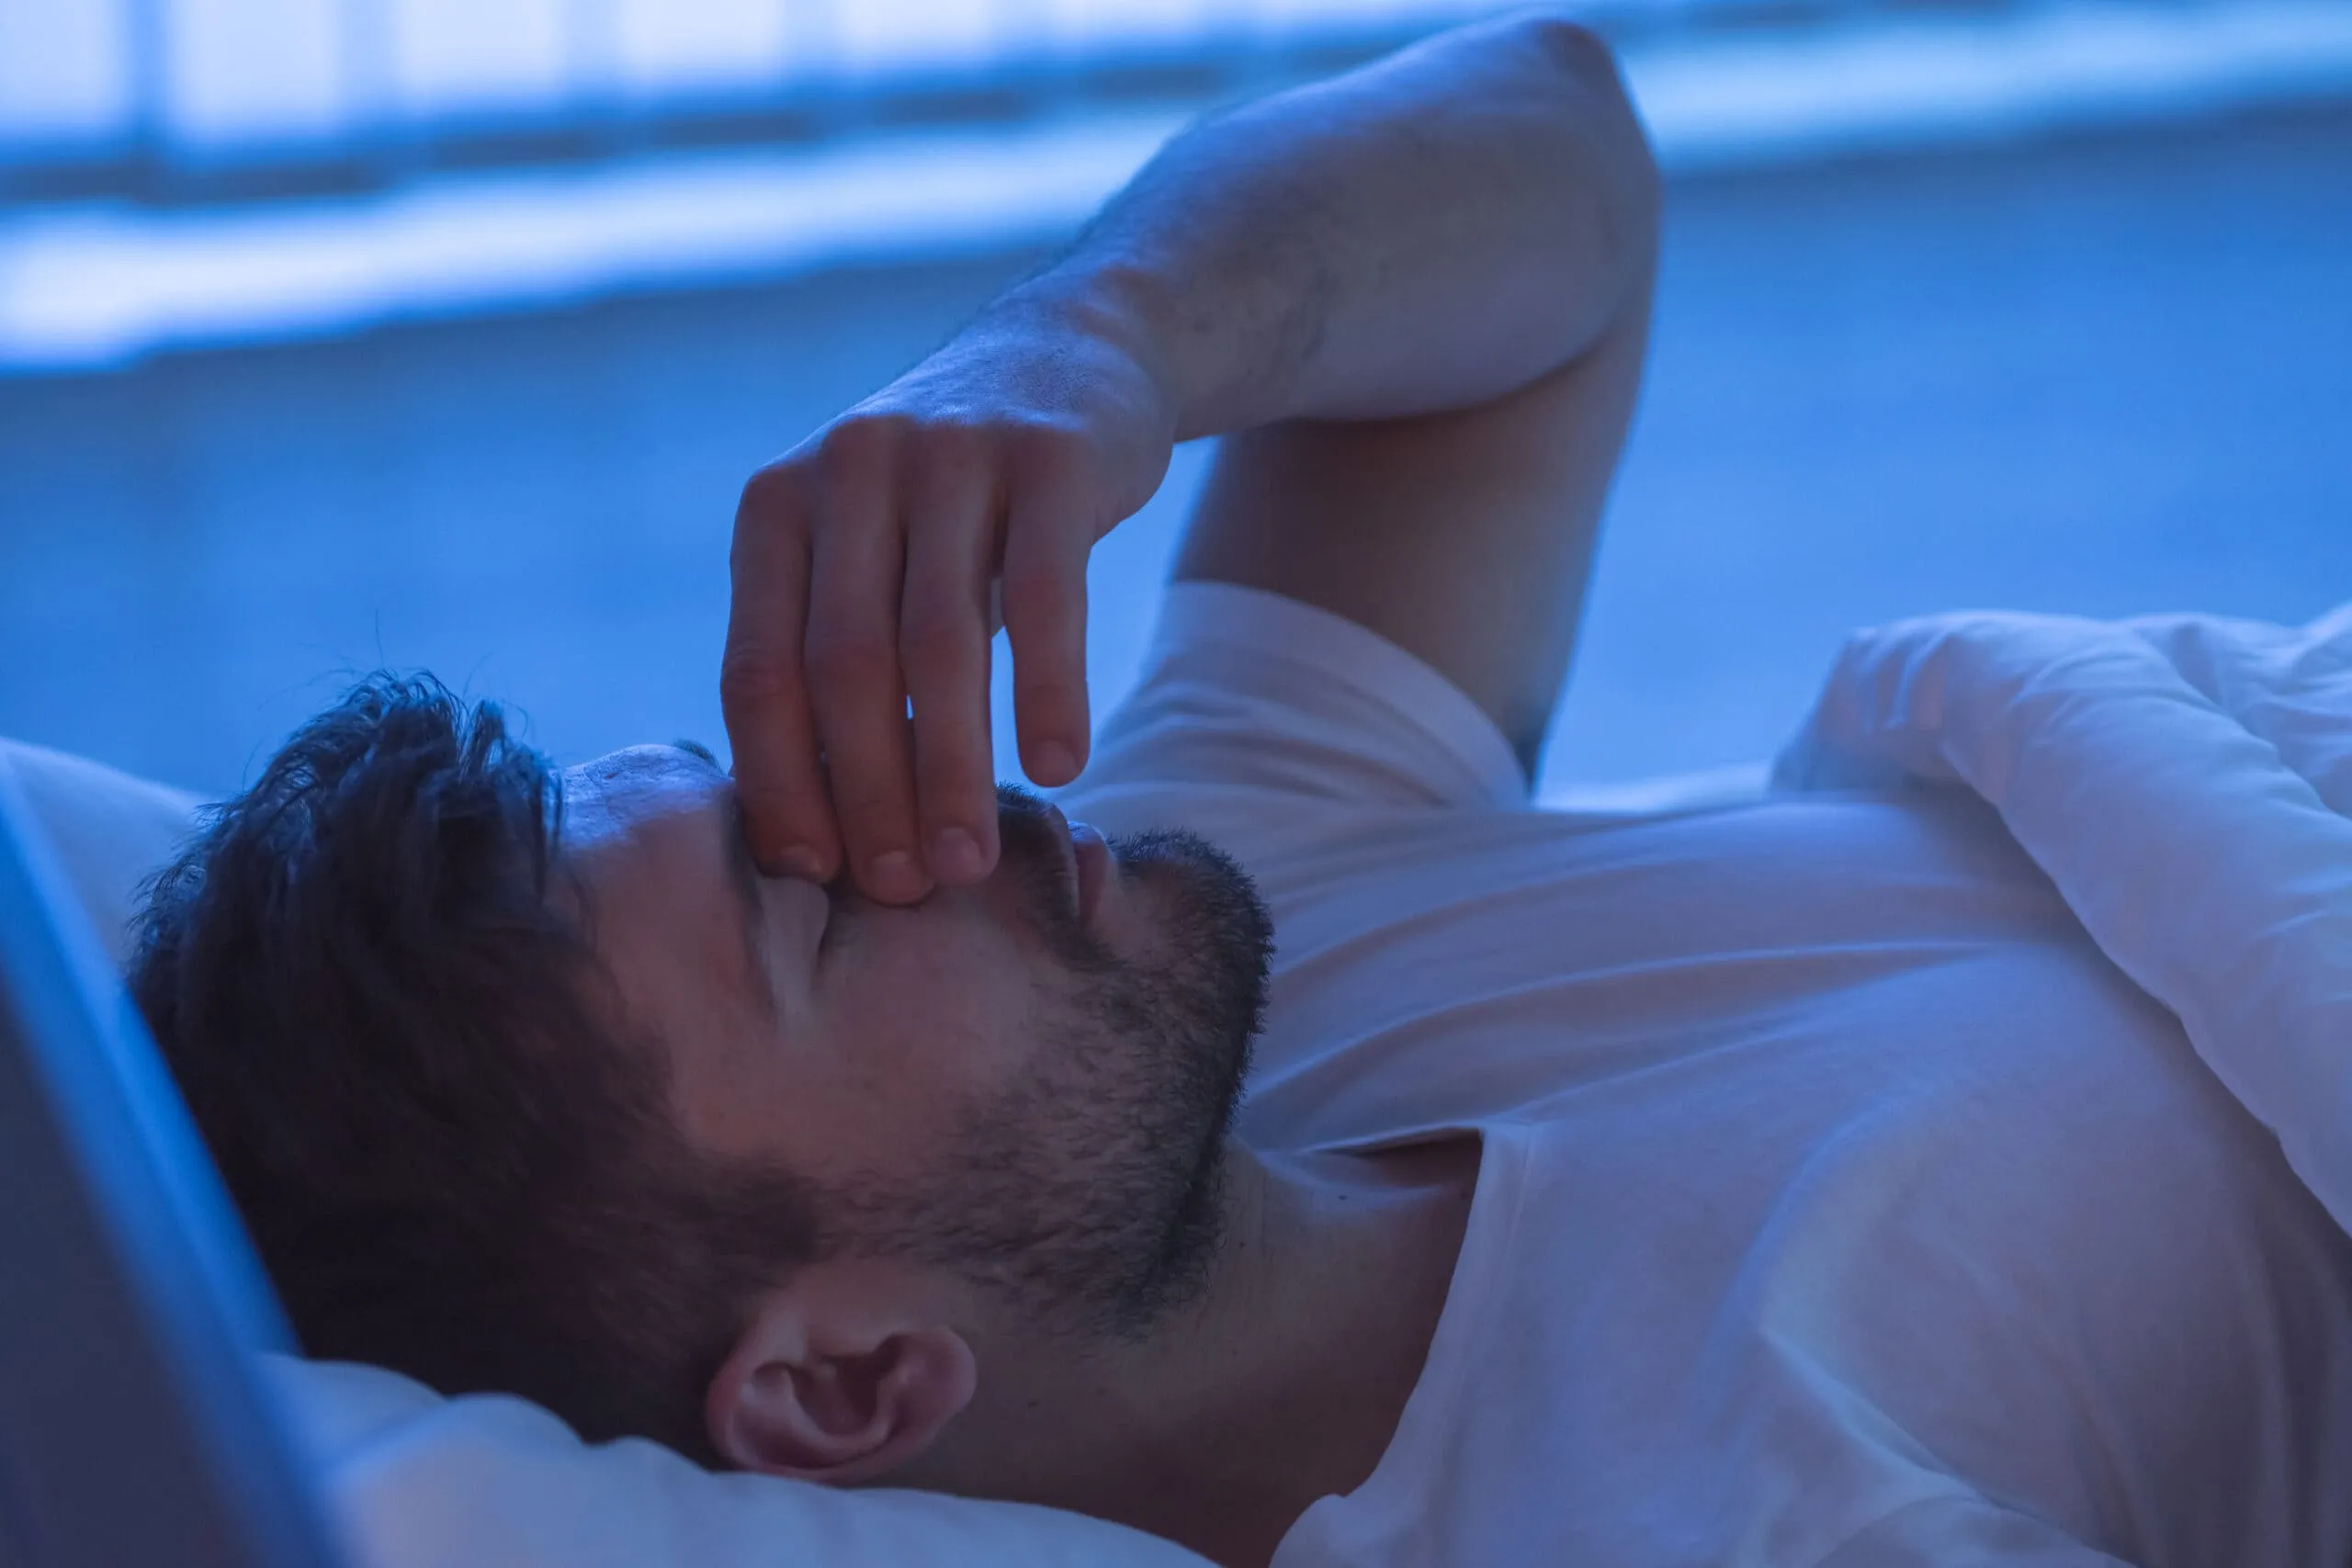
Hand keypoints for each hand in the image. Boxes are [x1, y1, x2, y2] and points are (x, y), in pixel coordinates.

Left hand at [722, 287, 1176, 902]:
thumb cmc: (954, 499)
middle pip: (843, 668)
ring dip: (951, 769)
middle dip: (868, 795)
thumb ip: (831, 655)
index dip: (780, 784)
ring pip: (938, 644)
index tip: (813, 875)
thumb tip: (811, 830)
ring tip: (970, 861)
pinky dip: (1048, 694)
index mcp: (778, 509)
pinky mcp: (1050, 458)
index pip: (758, 671)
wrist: (1073, 353)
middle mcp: (849, 470)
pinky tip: (1059, 769)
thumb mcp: (867, 550)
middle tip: (904, 890)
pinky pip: (1045, 599)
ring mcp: (949, 454)